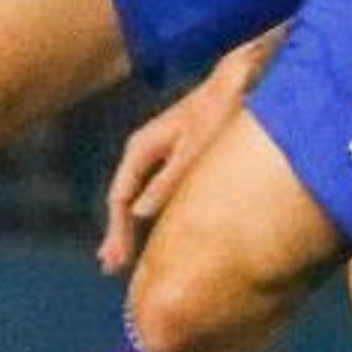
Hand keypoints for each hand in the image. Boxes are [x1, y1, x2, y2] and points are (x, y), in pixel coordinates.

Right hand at [99, 66, 255, 275]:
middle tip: (111, 268)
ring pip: (138, 198)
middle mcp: (144, 152)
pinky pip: (155, 193)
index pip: (120, 198)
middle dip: (118, 234)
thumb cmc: (219, 113)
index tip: (118, 260)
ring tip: (122, 260)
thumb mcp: (193, 148)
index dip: (117, 231)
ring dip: (131, 228)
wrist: (240, 84)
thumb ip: (168, 180)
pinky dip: (151, 216)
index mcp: (141, 148)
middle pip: (124, 200)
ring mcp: (159, 156)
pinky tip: (154, 234)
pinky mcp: (177, 159)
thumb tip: (140, 214)